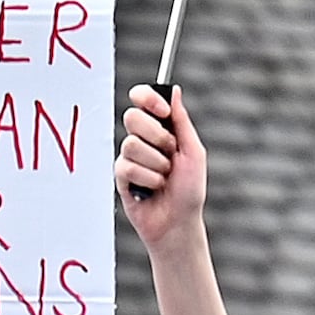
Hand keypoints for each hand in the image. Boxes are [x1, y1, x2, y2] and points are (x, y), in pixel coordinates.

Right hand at [117, 83, 206, 238]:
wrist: (179, 223)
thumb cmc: (189, 190)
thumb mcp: (193, 151)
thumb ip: (181, 121)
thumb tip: (173, 90)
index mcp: (161, 128)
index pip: (142, 99)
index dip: (147, 98)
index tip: (163, 111)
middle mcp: (143, 140)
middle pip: (132, 117)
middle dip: (155, 135)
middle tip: (170, 152)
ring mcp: (130, 158)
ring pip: (131, 144)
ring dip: (155, 163)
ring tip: (164, 178)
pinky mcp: (121, 177)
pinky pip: (126, 167)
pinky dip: (146, 179)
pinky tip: (152, 190)